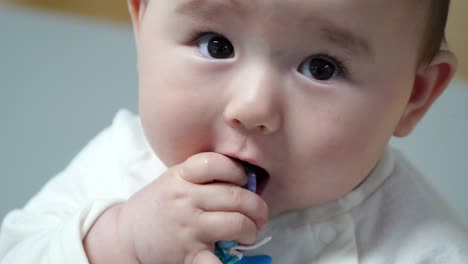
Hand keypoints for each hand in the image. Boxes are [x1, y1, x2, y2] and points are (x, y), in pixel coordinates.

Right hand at [118, 152, 268, 263]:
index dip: (238, 171)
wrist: (125, 235)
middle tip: (260, 215)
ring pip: (236, 223)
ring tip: (249, 232)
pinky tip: (235, 254)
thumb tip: (244, 181)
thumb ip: (201, 176)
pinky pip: (216, 261)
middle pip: (236, 196)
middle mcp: (185, 198)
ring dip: (251, 230)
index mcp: (181, 176)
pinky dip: (228, 263)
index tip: (244, 181)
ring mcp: (188, 226)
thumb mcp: (173, 180)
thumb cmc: (157, 205)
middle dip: (258, 207)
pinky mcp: (188, 253)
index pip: (216, 163)